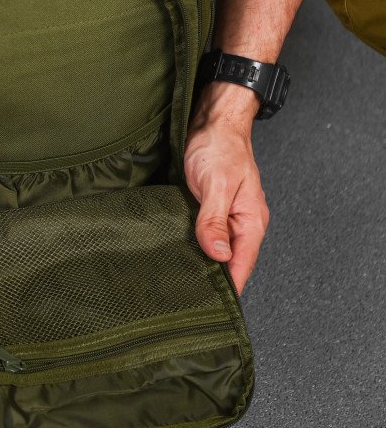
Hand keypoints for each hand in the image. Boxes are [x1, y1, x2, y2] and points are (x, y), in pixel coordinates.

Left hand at [184, 84, 269, 294]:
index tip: (210, 307)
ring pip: (215, 248)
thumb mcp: (217, 185)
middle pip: (229, 261)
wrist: (213, 120)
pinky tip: (178, 250)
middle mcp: (241, 222)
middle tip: (186, 298)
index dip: (228, 287)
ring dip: (200, 261)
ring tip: (179, 281)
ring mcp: (225, 216)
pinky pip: (204, 233)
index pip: (241, 265)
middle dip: (212, 279)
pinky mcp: (210, 208)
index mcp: (251, 221)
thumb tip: (219, 255)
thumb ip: (216, 221)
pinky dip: (193, 243)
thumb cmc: (220, 147)